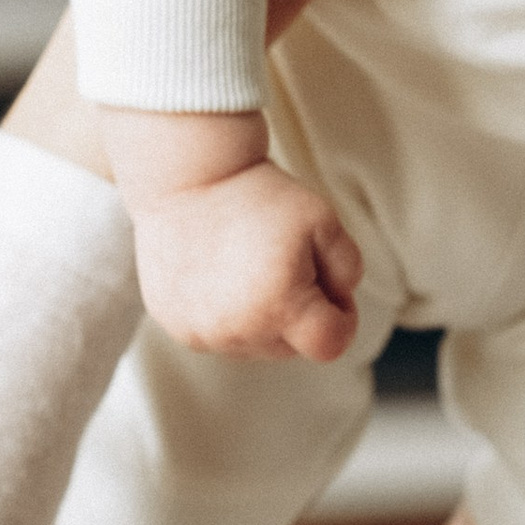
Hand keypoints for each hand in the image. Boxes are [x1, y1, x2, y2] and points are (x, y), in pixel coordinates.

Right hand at [133, 157, 361, 359]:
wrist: (185, 176)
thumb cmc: (256, 194)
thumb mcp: (323, 219)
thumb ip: (349, 267)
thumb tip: (338, 300)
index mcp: (279, 307)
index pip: (330, 345)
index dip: (342, 317)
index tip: (330, 288)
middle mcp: (237, 330)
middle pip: (290, 347)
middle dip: (298, 314)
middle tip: (284, 263)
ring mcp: (201, 332)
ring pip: (252, 344)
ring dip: (260, 316)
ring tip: (246, 265)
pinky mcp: (175, 325)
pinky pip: (216, 334)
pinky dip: (225, 312)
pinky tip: (218, 273)